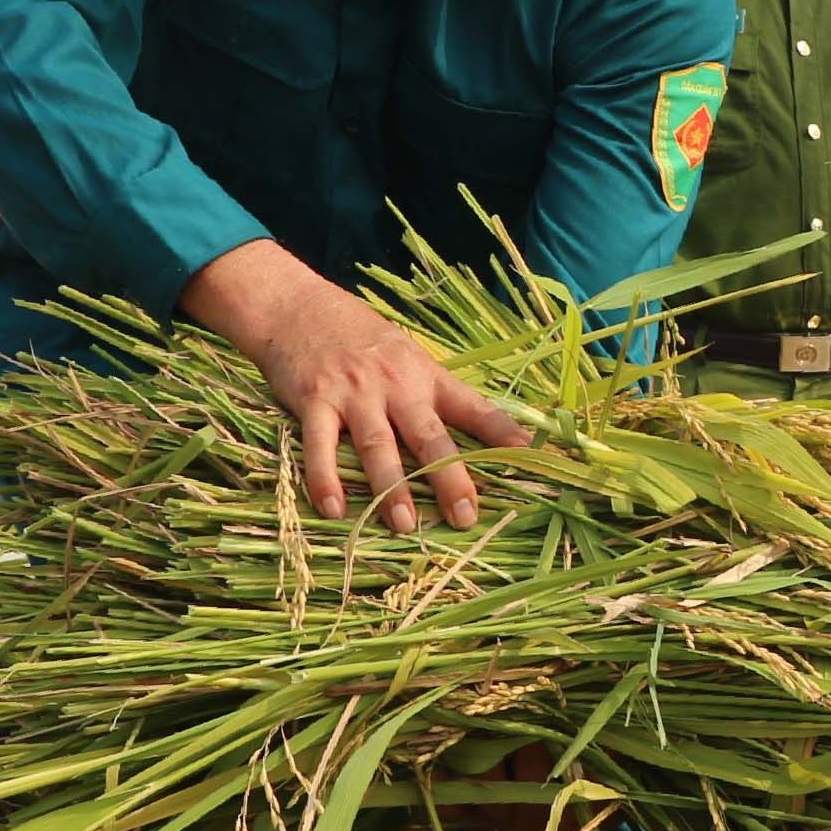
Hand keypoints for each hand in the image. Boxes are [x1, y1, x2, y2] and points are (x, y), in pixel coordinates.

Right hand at [180, 240, 528, 532]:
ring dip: (391, 487)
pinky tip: (334, 508)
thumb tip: (476, 432)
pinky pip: (319, 445)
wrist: (297, 306)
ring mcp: (354, 393)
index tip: (532, 456)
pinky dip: (325, 478)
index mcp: (425, 375)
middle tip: (466, 517)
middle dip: (450, 478)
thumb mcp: (406, 355)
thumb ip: (433, 392)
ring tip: (405, 524)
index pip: (473, 406)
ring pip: (377, 446)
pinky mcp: (314, 400)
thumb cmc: (359, 338)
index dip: (502, 433)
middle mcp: (395, 384)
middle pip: (429, 437)